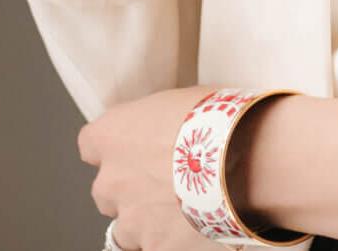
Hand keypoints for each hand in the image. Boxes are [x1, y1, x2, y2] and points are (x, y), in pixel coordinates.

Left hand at [79, 86, 221, 248]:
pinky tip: (196, 227)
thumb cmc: (218, 123)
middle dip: (129, 189)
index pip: (91, 143)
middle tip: (164, 182)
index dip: (113, 147)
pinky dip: (170, 240)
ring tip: (184, 209)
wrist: (245, 162)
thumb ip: (157, 121)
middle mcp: (112, 179)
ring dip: (148, 220)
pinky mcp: (155, 248)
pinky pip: (155, 246)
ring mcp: (131, 220)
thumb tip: (165, 127)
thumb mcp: (182, 101)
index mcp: (115, 135)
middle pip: (106, 189)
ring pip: (127, 227)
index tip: (131, 148)